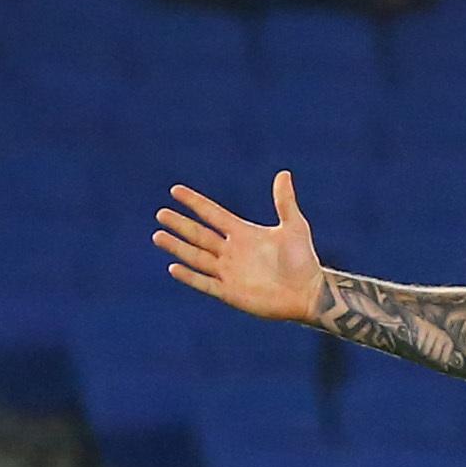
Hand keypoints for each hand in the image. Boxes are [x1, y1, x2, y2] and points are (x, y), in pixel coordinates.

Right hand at [155, 170, 324, 322]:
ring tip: (158, 236)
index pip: (212, 214)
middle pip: (199, 234)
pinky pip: (204, 283)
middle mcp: (231, 251)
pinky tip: (173, 267)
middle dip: (180, 224)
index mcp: (243, 233)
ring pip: (196, 257)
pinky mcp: (230, 293)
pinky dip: (189, 276)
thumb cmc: (303, 260)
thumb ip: (285, 202)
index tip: (175, 191)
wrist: (307, 292)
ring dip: (178, 247)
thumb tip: (283, 173)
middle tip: (161, 213)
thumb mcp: (294, 226)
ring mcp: (229, 272)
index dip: (195, 203)